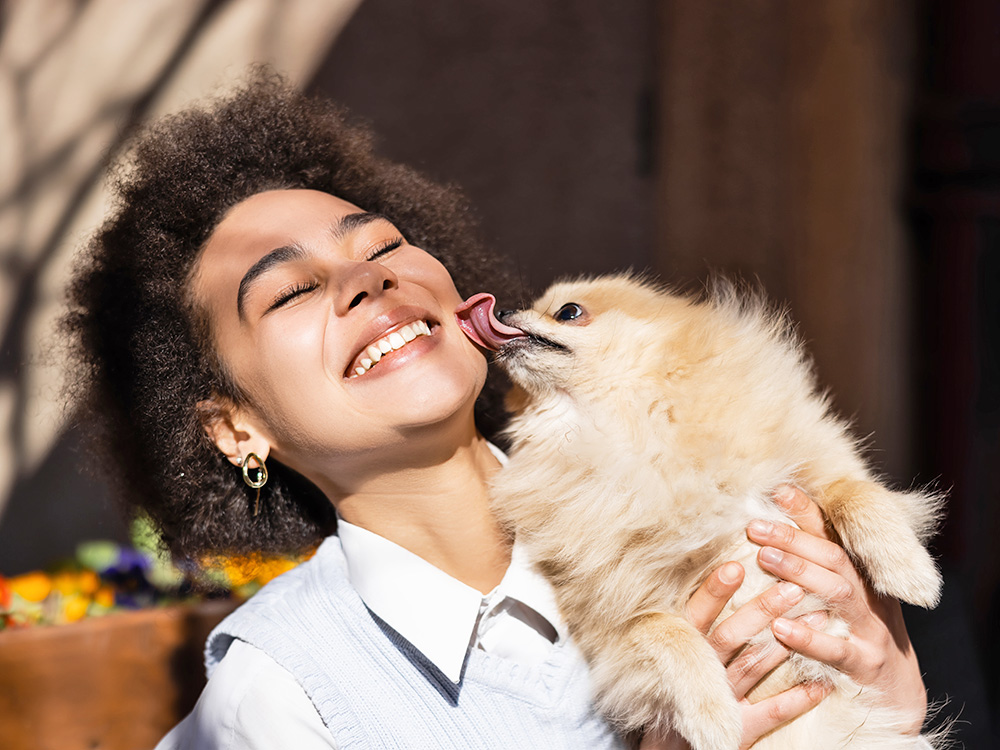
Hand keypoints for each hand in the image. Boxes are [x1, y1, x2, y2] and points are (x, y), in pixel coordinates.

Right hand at [640, 559, 830, 749]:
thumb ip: (688, 619)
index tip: (736, 566)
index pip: (697, 616)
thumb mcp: (668, 649)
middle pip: (731, 637)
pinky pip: (772, 713)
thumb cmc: (669, 685)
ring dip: (787, 643)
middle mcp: (700, 672)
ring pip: (754, 666)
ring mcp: (721, 701)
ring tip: (819, 615)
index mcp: (681, 649)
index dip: (714, 593)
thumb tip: (716, 571)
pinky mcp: (737, 728)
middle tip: (792, 588)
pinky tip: (822, 684)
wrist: (669, 744)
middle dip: (762, 611)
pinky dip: (798, 700)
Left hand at [745, 486, 927, 734]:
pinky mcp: (864, 665)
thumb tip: (769, 533)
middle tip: (755, 526)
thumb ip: (816, 567)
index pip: (833, 535)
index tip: (777, 489)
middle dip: (794, 538)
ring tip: (764, 559)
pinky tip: (780, 628)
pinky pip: (836, 650)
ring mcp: (869, 629)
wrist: (900, 695)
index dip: (806, 511)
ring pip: (838, 593)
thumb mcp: (845, 598)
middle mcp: (868, 595)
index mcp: (861, 575)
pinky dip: (808, 638)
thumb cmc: (859, 636)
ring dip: (799, 572)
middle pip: (833, 558)